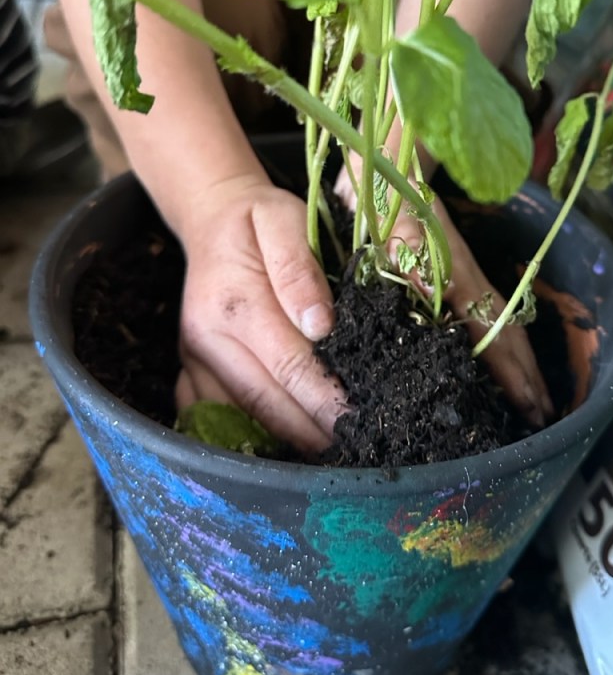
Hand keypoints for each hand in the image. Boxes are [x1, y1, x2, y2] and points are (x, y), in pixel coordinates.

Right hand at [175, 174, 345, 452]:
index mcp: (235, 302)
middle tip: (353, 452)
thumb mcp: (285, 218)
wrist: (210, 217)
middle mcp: (206, 337)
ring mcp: (193, 356)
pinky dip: (246, 433)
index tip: (360, 420)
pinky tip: (282, 445)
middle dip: (310, 432)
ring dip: (282, 440)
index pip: (290, 365)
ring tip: (325, 457)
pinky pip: (213, 412)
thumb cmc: (258, 217)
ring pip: (238, 414)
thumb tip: (320, 325)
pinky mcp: (190, 365)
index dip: (326, 399)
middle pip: (264, 401)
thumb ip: (300, 269)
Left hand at [335, 169, 553, 427]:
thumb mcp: (387, 226)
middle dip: (524, 373)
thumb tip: (434, 305)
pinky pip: (482, 308)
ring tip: (529, 397)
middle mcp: (463, 274)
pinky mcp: (450, 267)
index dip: (510, 367)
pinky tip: (496, 358)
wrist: (388, 153)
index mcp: (450, 270)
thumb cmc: (381, 192)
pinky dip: (497, 337)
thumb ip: (412, 262)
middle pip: (503, 329)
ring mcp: (460, 270)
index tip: (529, 404)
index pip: (490, 327)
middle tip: (540, 416)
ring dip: (515, 360)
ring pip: (497, 320)